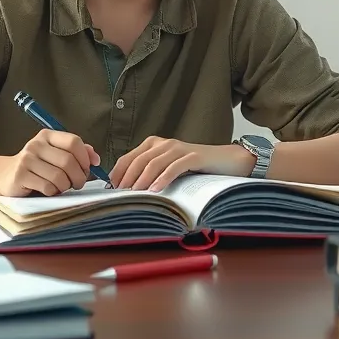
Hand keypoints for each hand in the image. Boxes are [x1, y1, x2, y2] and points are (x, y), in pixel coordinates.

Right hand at [0, 129, 100, 196]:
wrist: (5, 175)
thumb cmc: (37, 167)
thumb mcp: (55, 155)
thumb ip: (77, 153)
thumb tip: (95, 158)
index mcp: (47, 136)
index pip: (74, 142)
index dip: (85, 158)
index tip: (87, 168)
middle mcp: (36, 145)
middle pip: (68, 161)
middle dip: (78, 177)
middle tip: (77, 183)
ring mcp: (27, 159)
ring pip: (59, 176)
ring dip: (65, 186)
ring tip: (61, 187)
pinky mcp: (20, 175)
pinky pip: (47, 187)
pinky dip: (53, 192)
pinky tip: (48, 190)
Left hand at [110, 137, 256, 191]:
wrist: (227, 161)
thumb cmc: (196, 168)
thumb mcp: (169, 168)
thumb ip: (151, 173)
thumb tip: (128, 189)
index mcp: (154, 144)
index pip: (128, 157)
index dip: (117, 173)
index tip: (111, 189)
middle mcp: (165, 144)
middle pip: (138, 160)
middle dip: (127, 178)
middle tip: (121, 194)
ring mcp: (179, 148)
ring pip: (154, 163)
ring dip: (142, 179)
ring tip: (135, 194)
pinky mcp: (194, 156)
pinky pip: (174, 167)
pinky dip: (163, 179)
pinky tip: (155, 190)